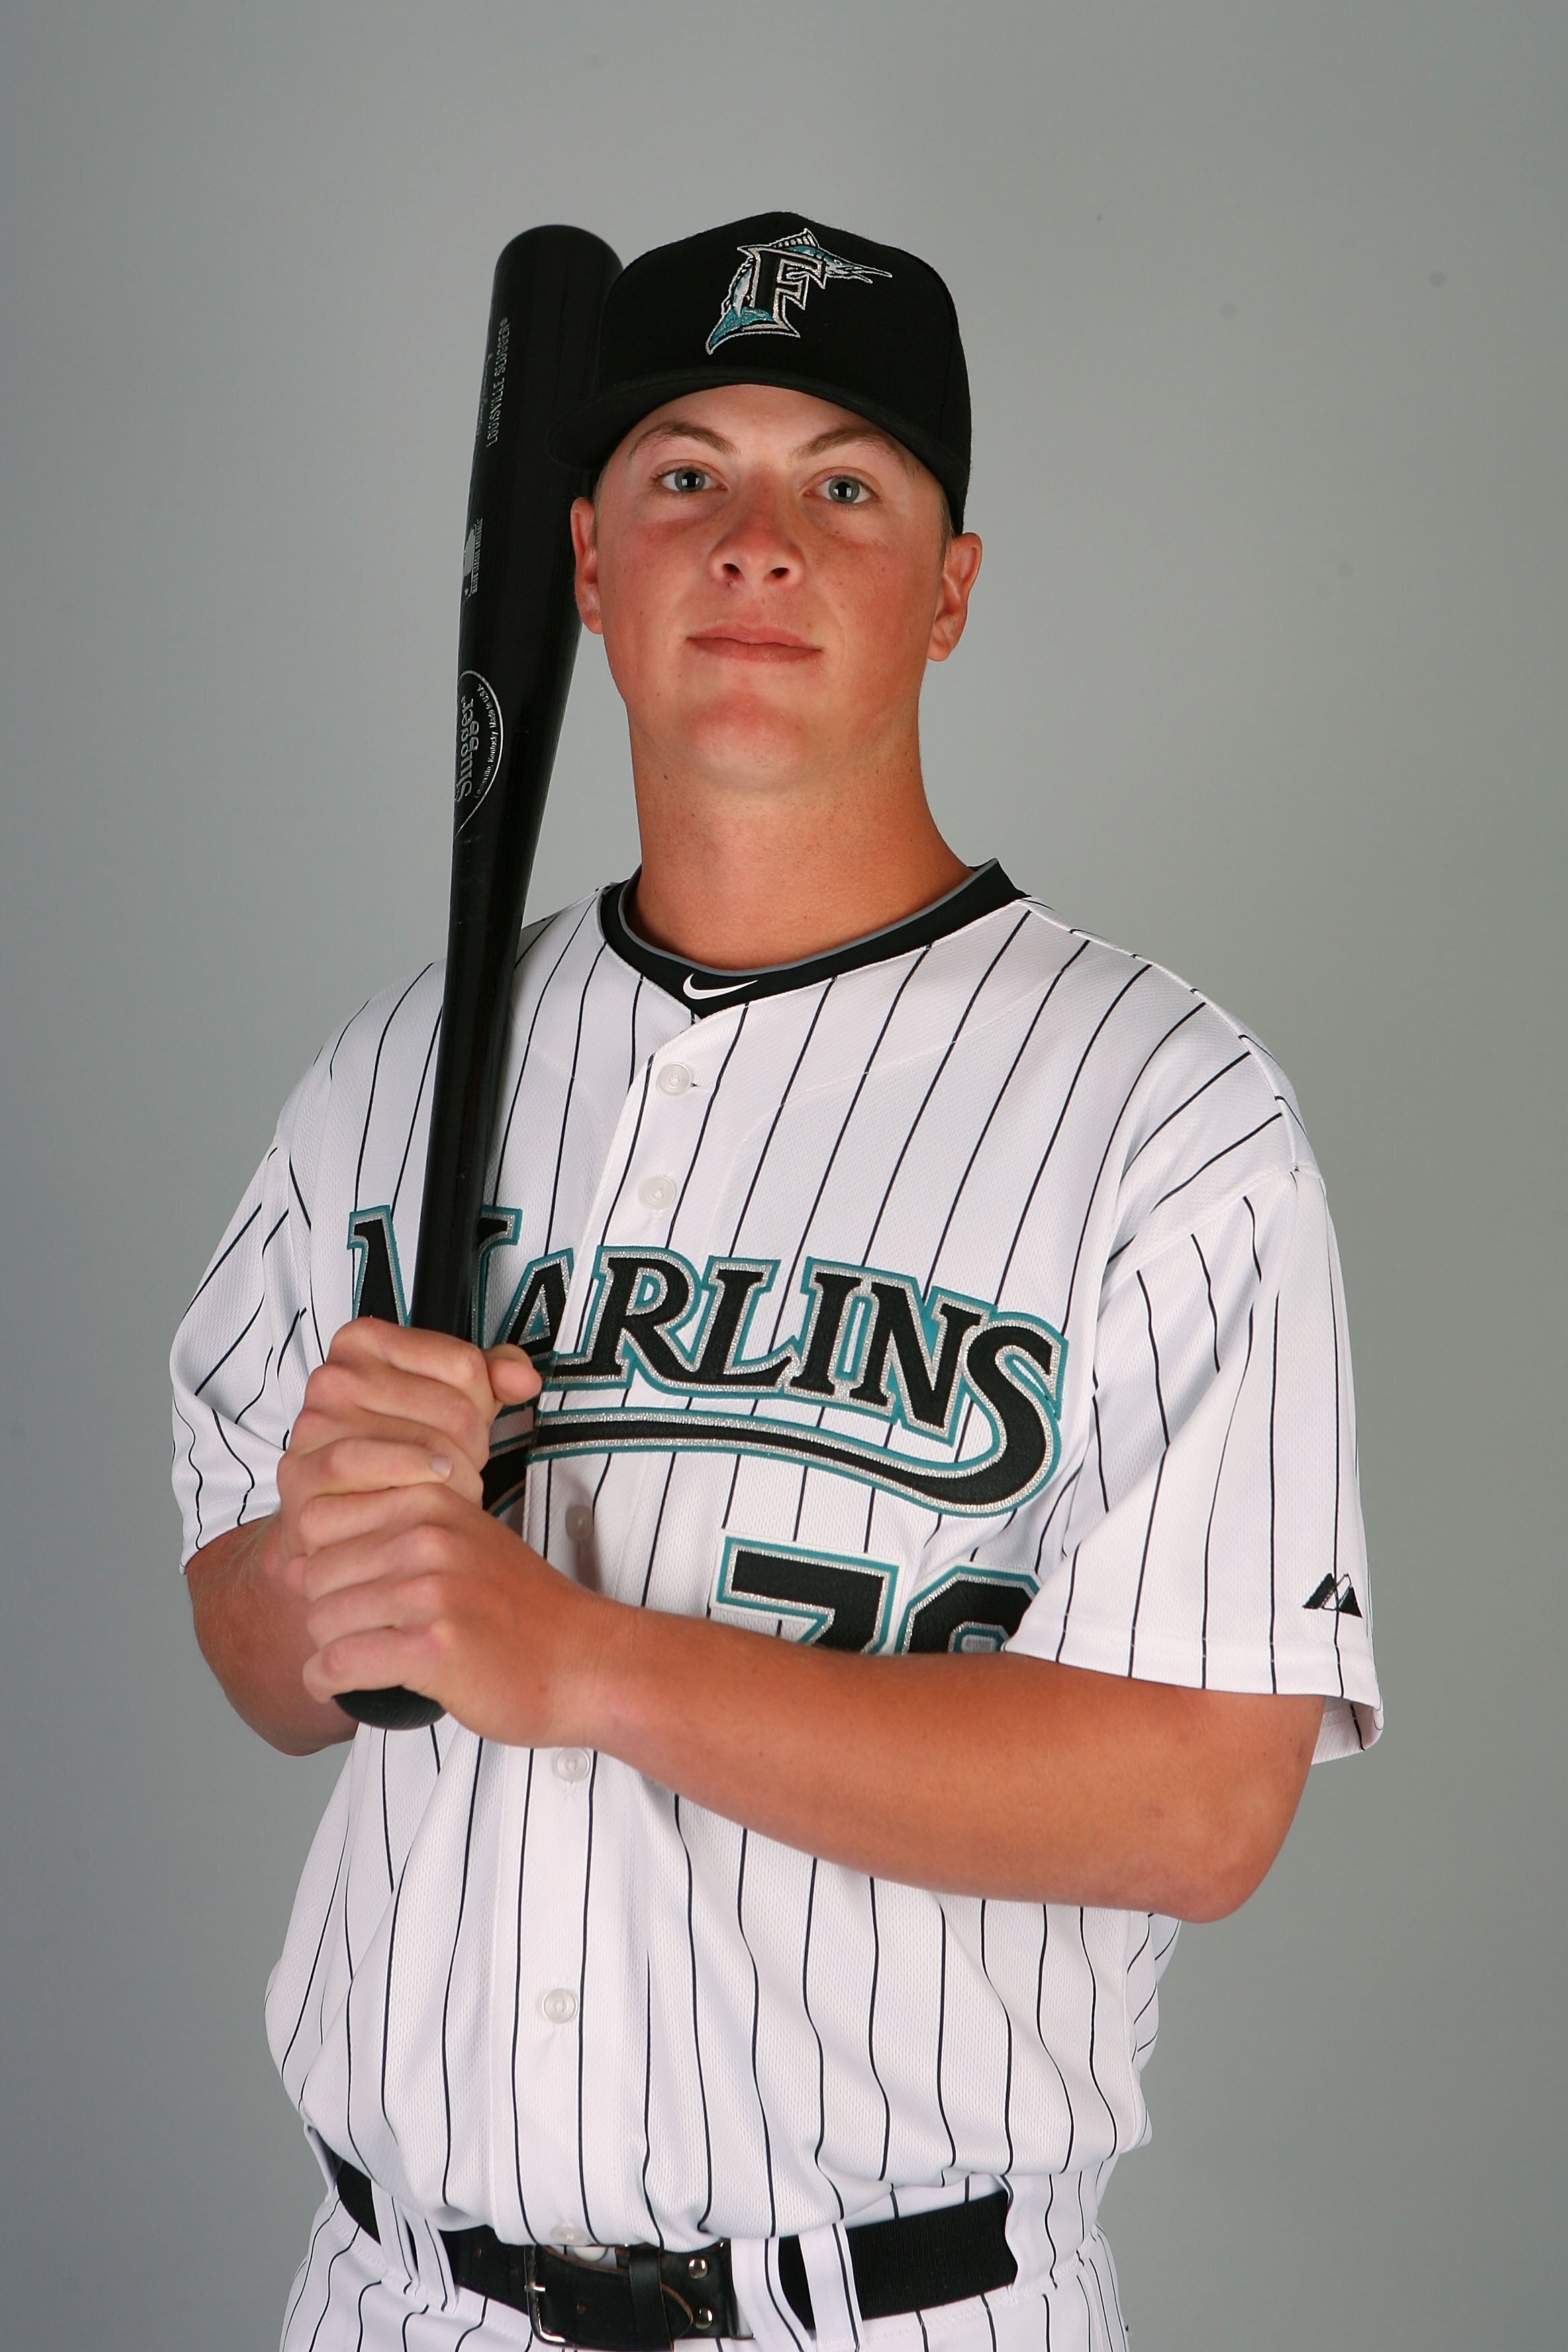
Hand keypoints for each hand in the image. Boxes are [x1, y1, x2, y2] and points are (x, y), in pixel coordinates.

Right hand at [276, 1316, 539, 1554]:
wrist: (334, 1511)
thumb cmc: (391, 1450)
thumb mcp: (446, 1399)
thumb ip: (491, 1375)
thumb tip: (521, 1376)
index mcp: (365, 1342)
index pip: (465, 1364)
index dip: (485, 1403)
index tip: (472, 1424)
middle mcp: (335, 1377)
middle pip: (452, 1409)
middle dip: (474, 1448)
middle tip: (465, 1466)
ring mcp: (314, 1424)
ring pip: (421, 1442)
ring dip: (454, 1476)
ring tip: (453, 1487)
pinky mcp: (303, 1473)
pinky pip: (367, 1468)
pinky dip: (409, 1483)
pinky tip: (425, 1493)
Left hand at [278, 1317, 610, 1740]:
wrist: (585, 1662)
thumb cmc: (521, 1612)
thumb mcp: (461, 1542)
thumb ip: (388, 1537)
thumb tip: (291, 1563)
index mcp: (430, 1500)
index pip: (318, 1520)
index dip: (323, 1562)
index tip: (352, 1589)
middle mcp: (427, 1536)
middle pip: (314, 1575)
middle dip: (326, 1610)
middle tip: (361, 1635)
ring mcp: (431, 1591)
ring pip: (321, 1621)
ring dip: (329, 1650)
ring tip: (361, 1660)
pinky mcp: (432, 1648)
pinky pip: (336, 1664)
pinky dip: (326, 1681)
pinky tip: (342, 1686)